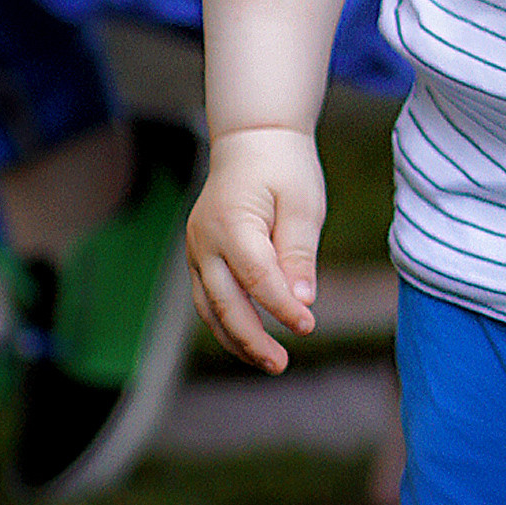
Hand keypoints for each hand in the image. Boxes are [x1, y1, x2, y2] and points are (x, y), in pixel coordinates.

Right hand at [186, 125, 325, 372]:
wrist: (251, 140)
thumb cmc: (283, 169)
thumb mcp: (303, 205)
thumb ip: (299, 254)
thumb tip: (303, 301)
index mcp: (232, 223)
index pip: (258, 278)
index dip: (282, 308)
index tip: (308, 327)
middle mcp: (205, 241)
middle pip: (225, 302)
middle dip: (252, 338)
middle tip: (281, 364)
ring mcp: (196, 250)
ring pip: (209, 308)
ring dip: (236, 339)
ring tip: (269, 363)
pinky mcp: (199, 257)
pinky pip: (209, 298)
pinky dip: (227, 323)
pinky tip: (252, 342)